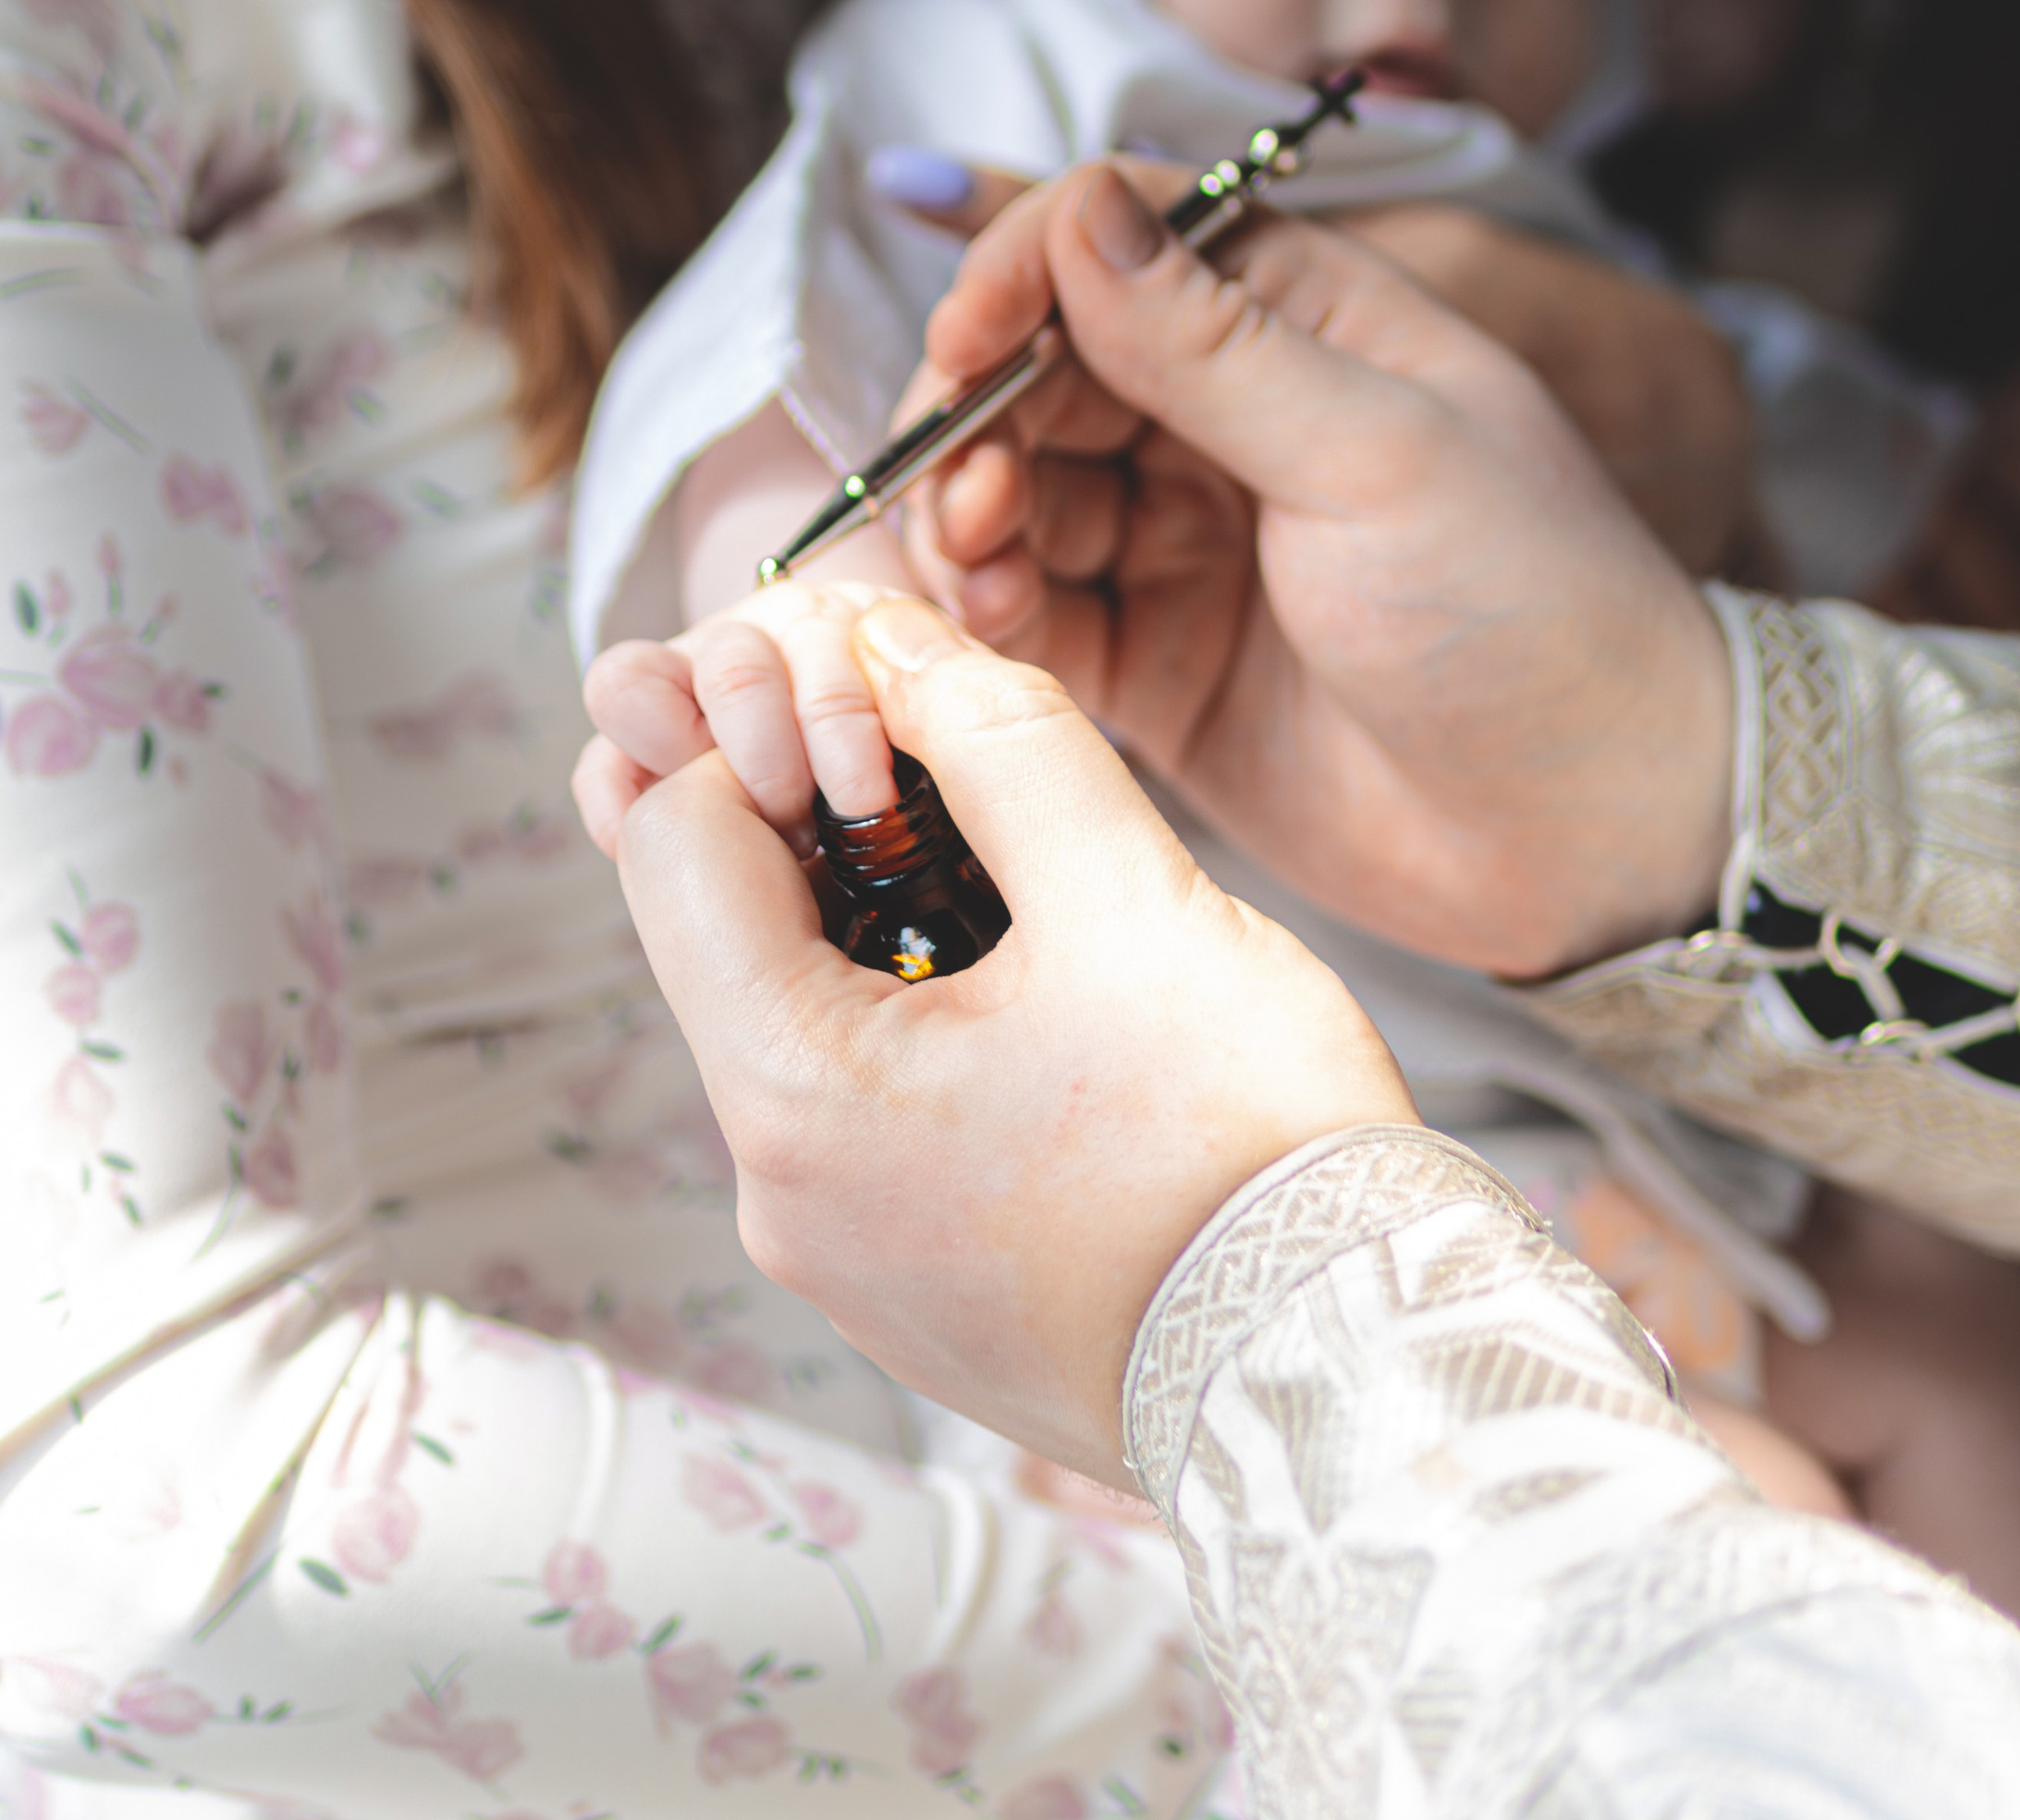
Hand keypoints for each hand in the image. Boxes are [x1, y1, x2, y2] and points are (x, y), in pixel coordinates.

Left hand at [583, 590, 1414, 1485]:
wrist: (1345, 1379)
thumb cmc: (1252, 1153)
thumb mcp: (1134, 901)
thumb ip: (1001, 738)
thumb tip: (896, 640)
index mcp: (793, 1095)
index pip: (672, 841)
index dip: (757, 730)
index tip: (877, 706)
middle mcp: (777, 1195)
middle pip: (724, 935)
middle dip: (811, 819)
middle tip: (938, 773)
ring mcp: (838, 1257)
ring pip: (795, 1024)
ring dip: (869, 923)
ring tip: (1009, 891)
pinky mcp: (903, 1289)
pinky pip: (854, 1116)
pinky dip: (905, 1025)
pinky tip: (1027, 1007)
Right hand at [871, 154, 1759, 580]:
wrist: (1590, 834)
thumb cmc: (1529, 612)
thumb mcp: (1378, 456)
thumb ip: (1215, 346)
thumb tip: (1078, 208)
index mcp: (1304, 326)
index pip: (1123, 246)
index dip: (1023, 275)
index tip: (964, 337)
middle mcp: (1231, 424)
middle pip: (1048, 372)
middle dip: (982, 413)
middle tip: (964, 481)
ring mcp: (1187, 545)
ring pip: (1024, 492)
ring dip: (974, 513)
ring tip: (978, 556)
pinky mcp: (1157, 662)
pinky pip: (1036, 611)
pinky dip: (993, 607)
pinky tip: (991, 616)